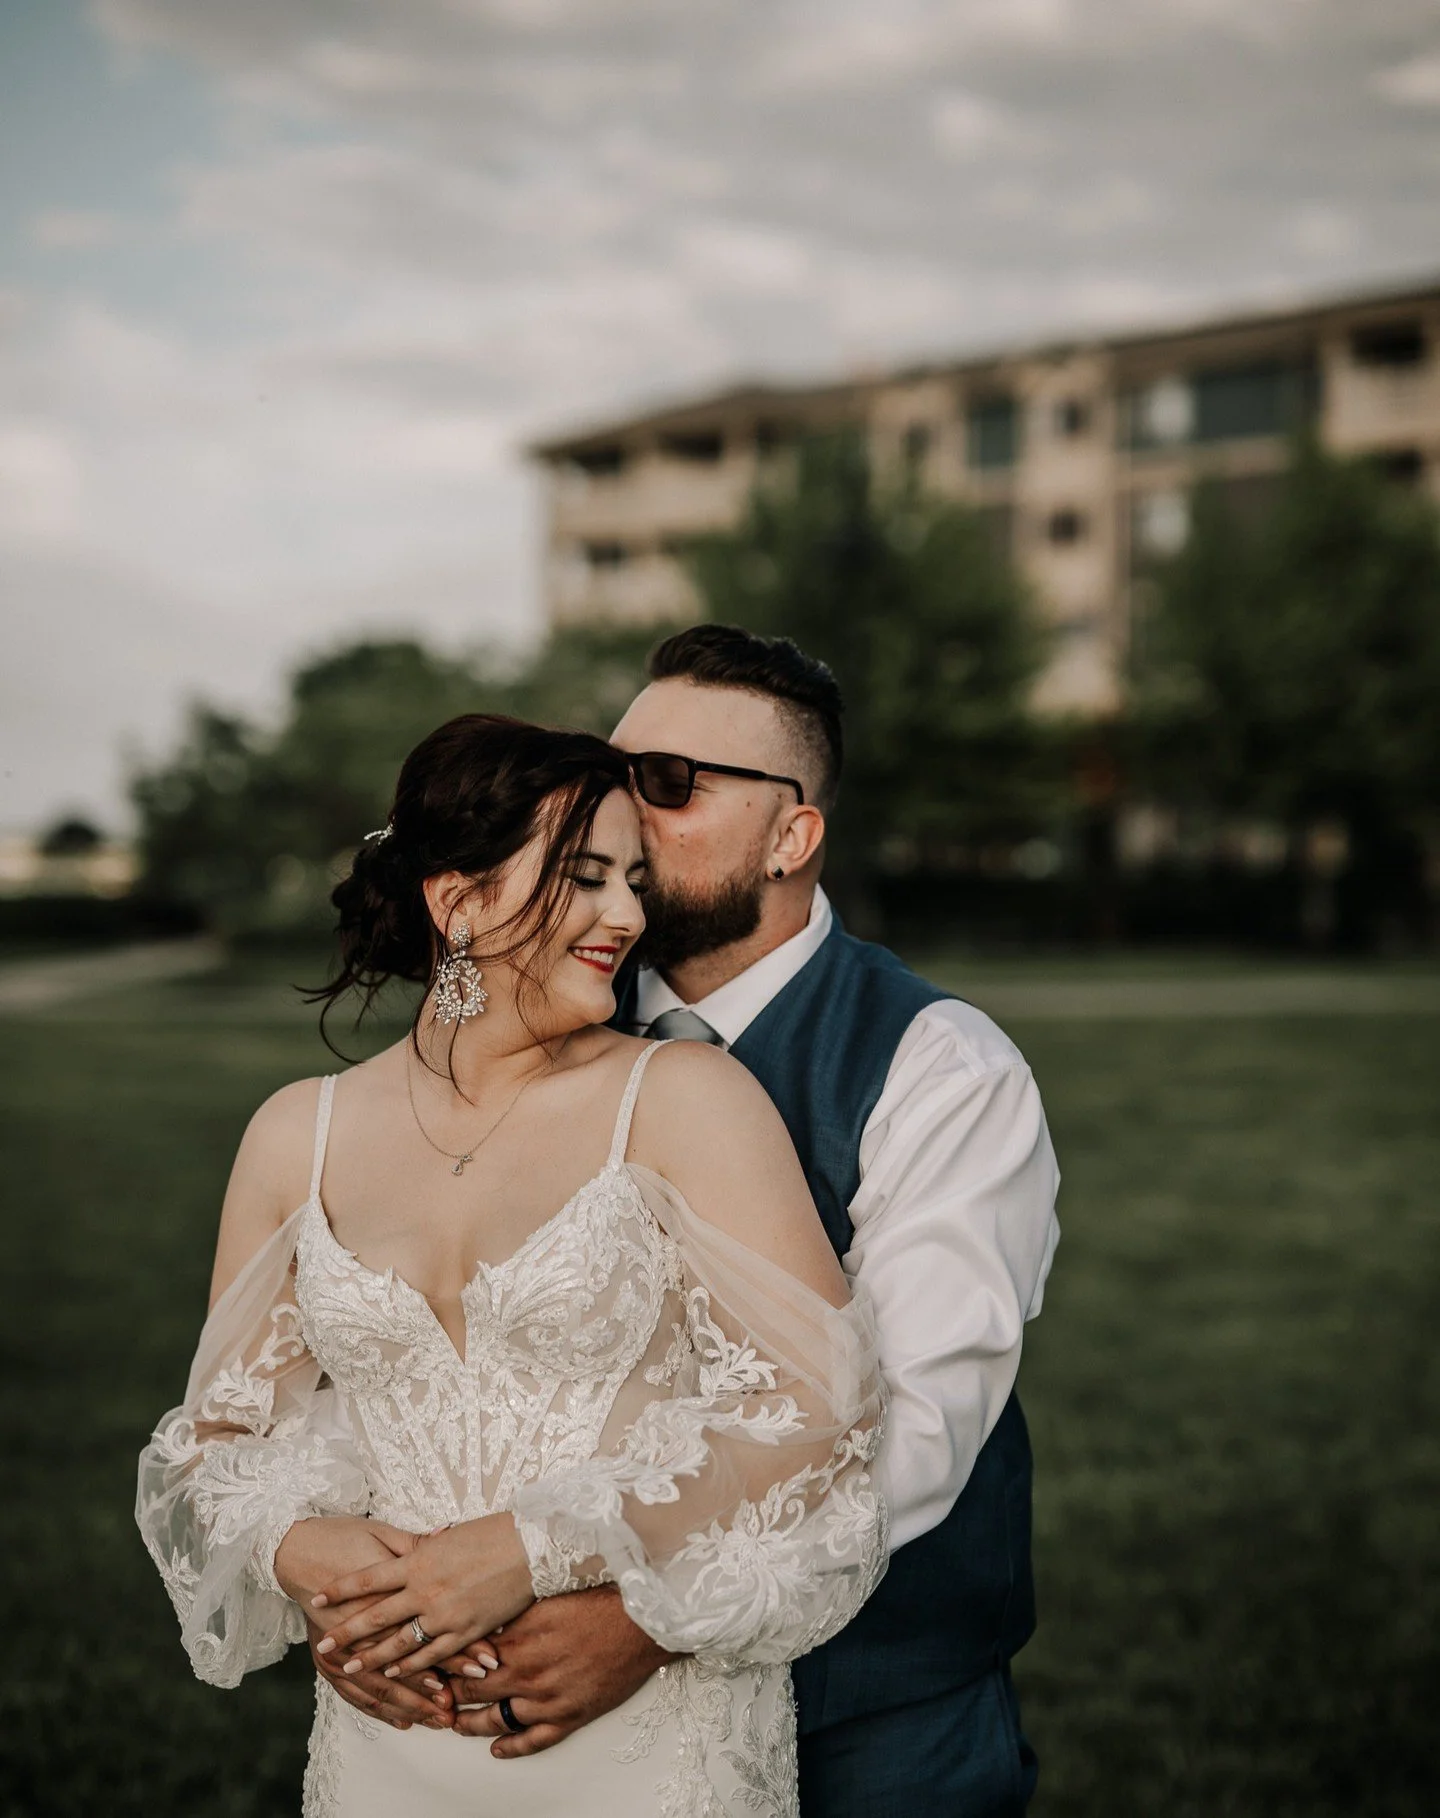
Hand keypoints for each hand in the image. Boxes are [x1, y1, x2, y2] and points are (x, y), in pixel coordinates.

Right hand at [275, 1517, 453, 1731]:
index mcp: (384, 1591)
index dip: (459, 1646)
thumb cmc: (342, 1536)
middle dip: (440, 1683)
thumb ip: (418, 1546)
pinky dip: (380, 1709)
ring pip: (383, 1686)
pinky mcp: (327, 1658)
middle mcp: (365, 1624)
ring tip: (439, 1718)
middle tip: (469, 1698)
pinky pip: (356, 1693)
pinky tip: (402, 1721)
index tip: (486, 1662)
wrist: (296, 1548)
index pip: (428, 1626)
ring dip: (413, 1704)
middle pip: (408, 1661)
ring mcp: (344, 1646)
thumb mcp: (384, 1535)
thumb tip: (449, 1535)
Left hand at [313, 1513, 532, 1678]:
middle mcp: (424, 1591)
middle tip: (324, 1644)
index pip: (368, 1577)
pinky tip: (395, 1673)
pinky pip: (431, 1655)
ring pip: (399, 1643)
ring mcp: (444, 1615)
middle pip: (375, 1616)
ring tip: (351, 1666)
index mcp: (418, 1562)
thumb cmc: (493, 1533)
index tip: (317, 1596)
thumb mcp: (449, 1537)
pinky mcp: (465, 1632)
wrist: (530, 1547)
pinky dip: (410, 1666)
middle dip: (346, 1632)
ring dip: (372, 1657)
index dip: (340, 1589)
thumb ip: (424, 1551)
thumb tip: (407, 1554)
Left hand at [445, 1586, 675, 1758]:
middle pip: (473, 1692)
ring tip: (455, 1723)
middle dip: (449, 1695)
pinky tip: (497, 1750)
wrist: (640, 1622)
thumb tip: (480, 1611)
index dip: (443, 1663)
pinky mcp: (570, 1716)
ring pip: (496, 1721)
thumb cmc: (597, 1600)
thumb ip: (510, 1610)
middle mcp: (525, 1673)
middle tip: (432, 1696)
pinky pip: (533, 1741)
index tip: (429, 1664)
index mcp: (517, 1639)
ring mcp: (547, 1700)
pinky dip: (512, 1748)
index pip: (466, 1658)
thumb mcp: (545, 1596)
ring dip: (471, 1724)